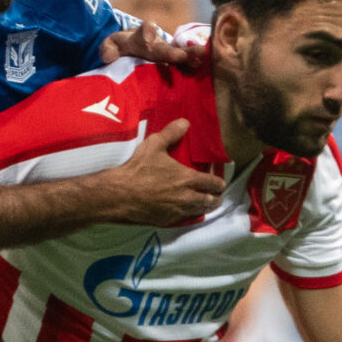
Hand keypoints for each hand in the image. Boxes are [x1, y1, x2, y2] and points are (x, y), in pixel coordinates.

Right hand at [99, 118, 222, 224]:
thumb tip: (186, 122)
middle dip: (215, 199)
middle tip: (217, 197)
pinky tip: (188, 212)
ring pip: (198, 211)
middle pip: (208, 201)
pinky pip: (183, 219)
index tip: (221, 184)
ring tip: (207, 206)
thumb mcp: (154, 145)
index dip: (218, 183)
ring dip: (205, 208)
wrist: (120, 194)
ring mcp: (176, 210)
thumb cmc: (137, 168)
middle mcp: (185, 196)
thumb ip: (171, 133)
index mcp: (186, 178)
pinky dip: (189, 215)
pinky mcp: (166, 220)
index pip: (211, 183)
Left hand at [100, 18, 199, 67]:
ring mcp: (167, 56)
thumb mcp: (110, 46)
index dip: (147, 31)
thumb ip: (108, 48)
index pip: (145, 30)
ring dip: (190, 57)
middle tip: (181, 56)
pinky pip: (185, 67)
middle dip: (173, 51)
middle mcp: (157, 44)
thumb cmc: (122, 48)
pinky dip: (194, 68)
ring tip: (202, 58)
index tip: (148, 35)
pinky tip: (206, 71)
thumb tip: (108, 56)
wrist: (132, 51)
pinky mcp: (173, 67)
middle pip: (165, 47)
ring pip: (180, 55)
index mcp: (141, 37)